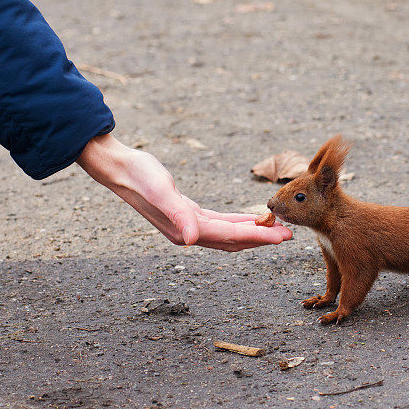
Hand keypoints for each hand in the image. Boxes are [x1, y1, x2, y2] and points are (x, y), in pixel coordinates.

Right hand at [77, 133, 291, 250]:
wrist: (119, 168)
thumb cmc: (139, 176)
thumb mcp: (160, 192)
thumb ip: (178, 215)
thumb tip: (194, 239)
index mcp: (187, 231)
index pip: (231, 237)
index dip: (258, 238)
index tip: (282, 237)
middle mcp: (190, 233)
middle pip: (234, 240)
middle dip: (262, 239)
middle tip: (289, 235)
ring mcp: (189, 226)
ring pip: (230, 233)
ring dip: (254, 232)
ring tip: (277, 229)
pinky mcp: (188, 214)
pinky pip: (220, 223)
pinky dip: (238, 222)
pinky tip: (252, 218)